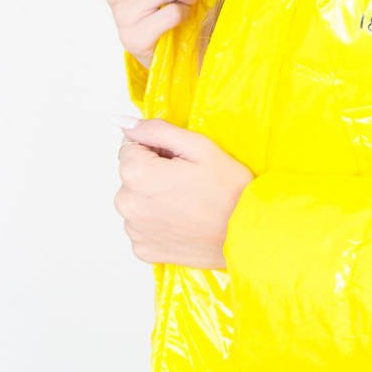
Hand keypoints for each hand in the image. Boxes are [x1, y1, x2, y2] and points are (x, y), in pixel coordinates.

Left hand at [115, 117, 252, 269]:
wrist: (248, 234)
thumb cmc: (229, 190)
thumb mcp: (198, 146)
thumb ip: (156, 130)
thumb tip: (122, 122)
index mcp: (136, 173)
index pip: (129, 147)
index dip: (156, 150)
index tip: (180, 162)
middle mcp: (127, 204)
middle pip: (130, 176)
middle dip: (152, 174)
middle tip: (188, 183)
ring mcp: (134, 230)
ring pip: (136, 201)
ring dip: (153, 199)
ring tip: (187, 204)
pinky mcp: (143, 249)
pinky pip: (142, 227)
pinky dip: (157, 223)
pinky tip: (182, 222)